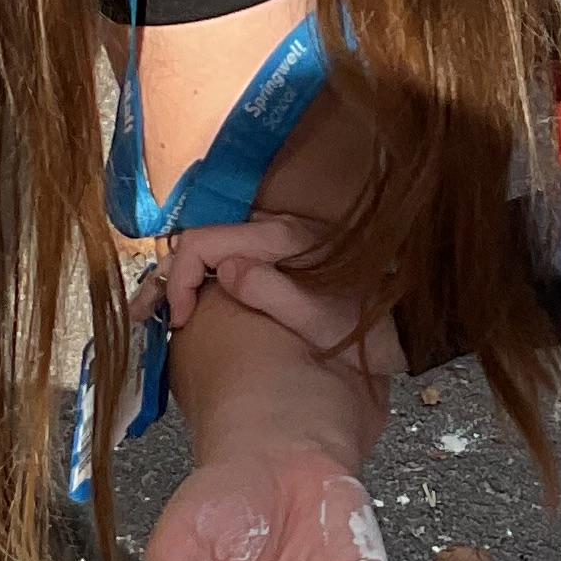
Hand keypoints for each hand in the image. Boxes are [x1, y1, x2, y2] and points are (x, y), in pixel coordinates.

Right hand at [160, 212, 404, 379]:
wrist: (410, 326)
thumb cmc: (372, 327)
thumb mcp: (322, 319)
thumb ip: (274, 292)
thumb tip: (225, 270)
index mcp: (284, 240)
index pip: (206, 243)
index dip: (184, 279)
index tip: (181, 320)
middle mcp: (277, 233)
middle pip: (203, 241)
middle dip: (170, 276)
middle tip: (150, 316)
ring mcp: (278, 246)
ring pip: (213, 250)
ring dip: (183, 279)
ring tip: (161, 313)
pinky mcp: (281, 261)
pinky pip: (230, 262)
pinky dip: (204, 281)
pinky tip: (194, 307)